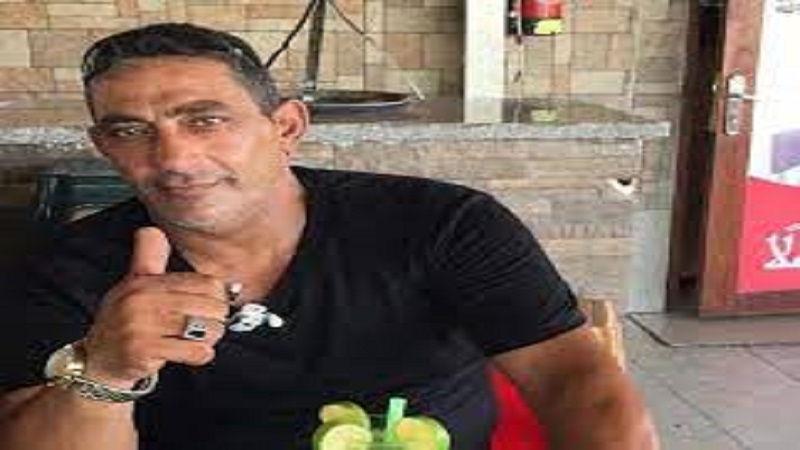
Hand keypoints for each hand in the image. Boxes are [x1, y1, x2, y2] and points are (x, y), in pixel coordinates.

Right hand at [83, 227, 228, 387]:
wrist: (97, 360)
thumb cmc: (123, 322)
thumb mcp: (133, 285)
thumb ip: (148, 258)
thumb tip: (153, 230)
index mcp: (145, 283)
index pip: (205, 283)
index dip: (218, 296)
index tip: (214, 305)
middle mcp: (141, 300)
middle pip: (210, 306)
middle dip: (217, 319)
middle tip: (209, 326)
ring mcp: (141, 326)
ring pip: (205, 329)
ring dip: (211, 338)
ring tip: (201, 339)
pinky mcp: (144, 351)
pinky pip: (193, 351)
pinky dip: (201, 354)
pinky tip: (194, 354)